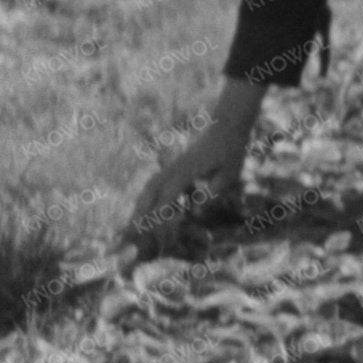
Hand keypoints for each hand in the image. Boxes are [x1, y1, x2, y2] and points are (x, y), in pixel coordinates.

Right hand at [128, 126, 248, 238]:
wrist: (226, 126)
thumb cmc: (230, 151)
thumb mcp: (230, 174)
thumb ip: (213, 194)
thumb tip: (196, 213)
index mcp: (185, 171)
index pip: (167, 197)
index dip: (161, 217)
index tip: (161, 236)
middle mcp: (173, 169)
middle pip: (149, 193)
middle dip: (140, 215)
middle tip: (132, 235)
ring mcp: (171, 166)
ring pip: (149, 188)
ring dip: (140, 206)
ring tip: (134, 225)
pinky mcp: (174, 166)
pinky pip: (156, 184)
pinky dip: (149, 198)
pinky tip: (152, 212)